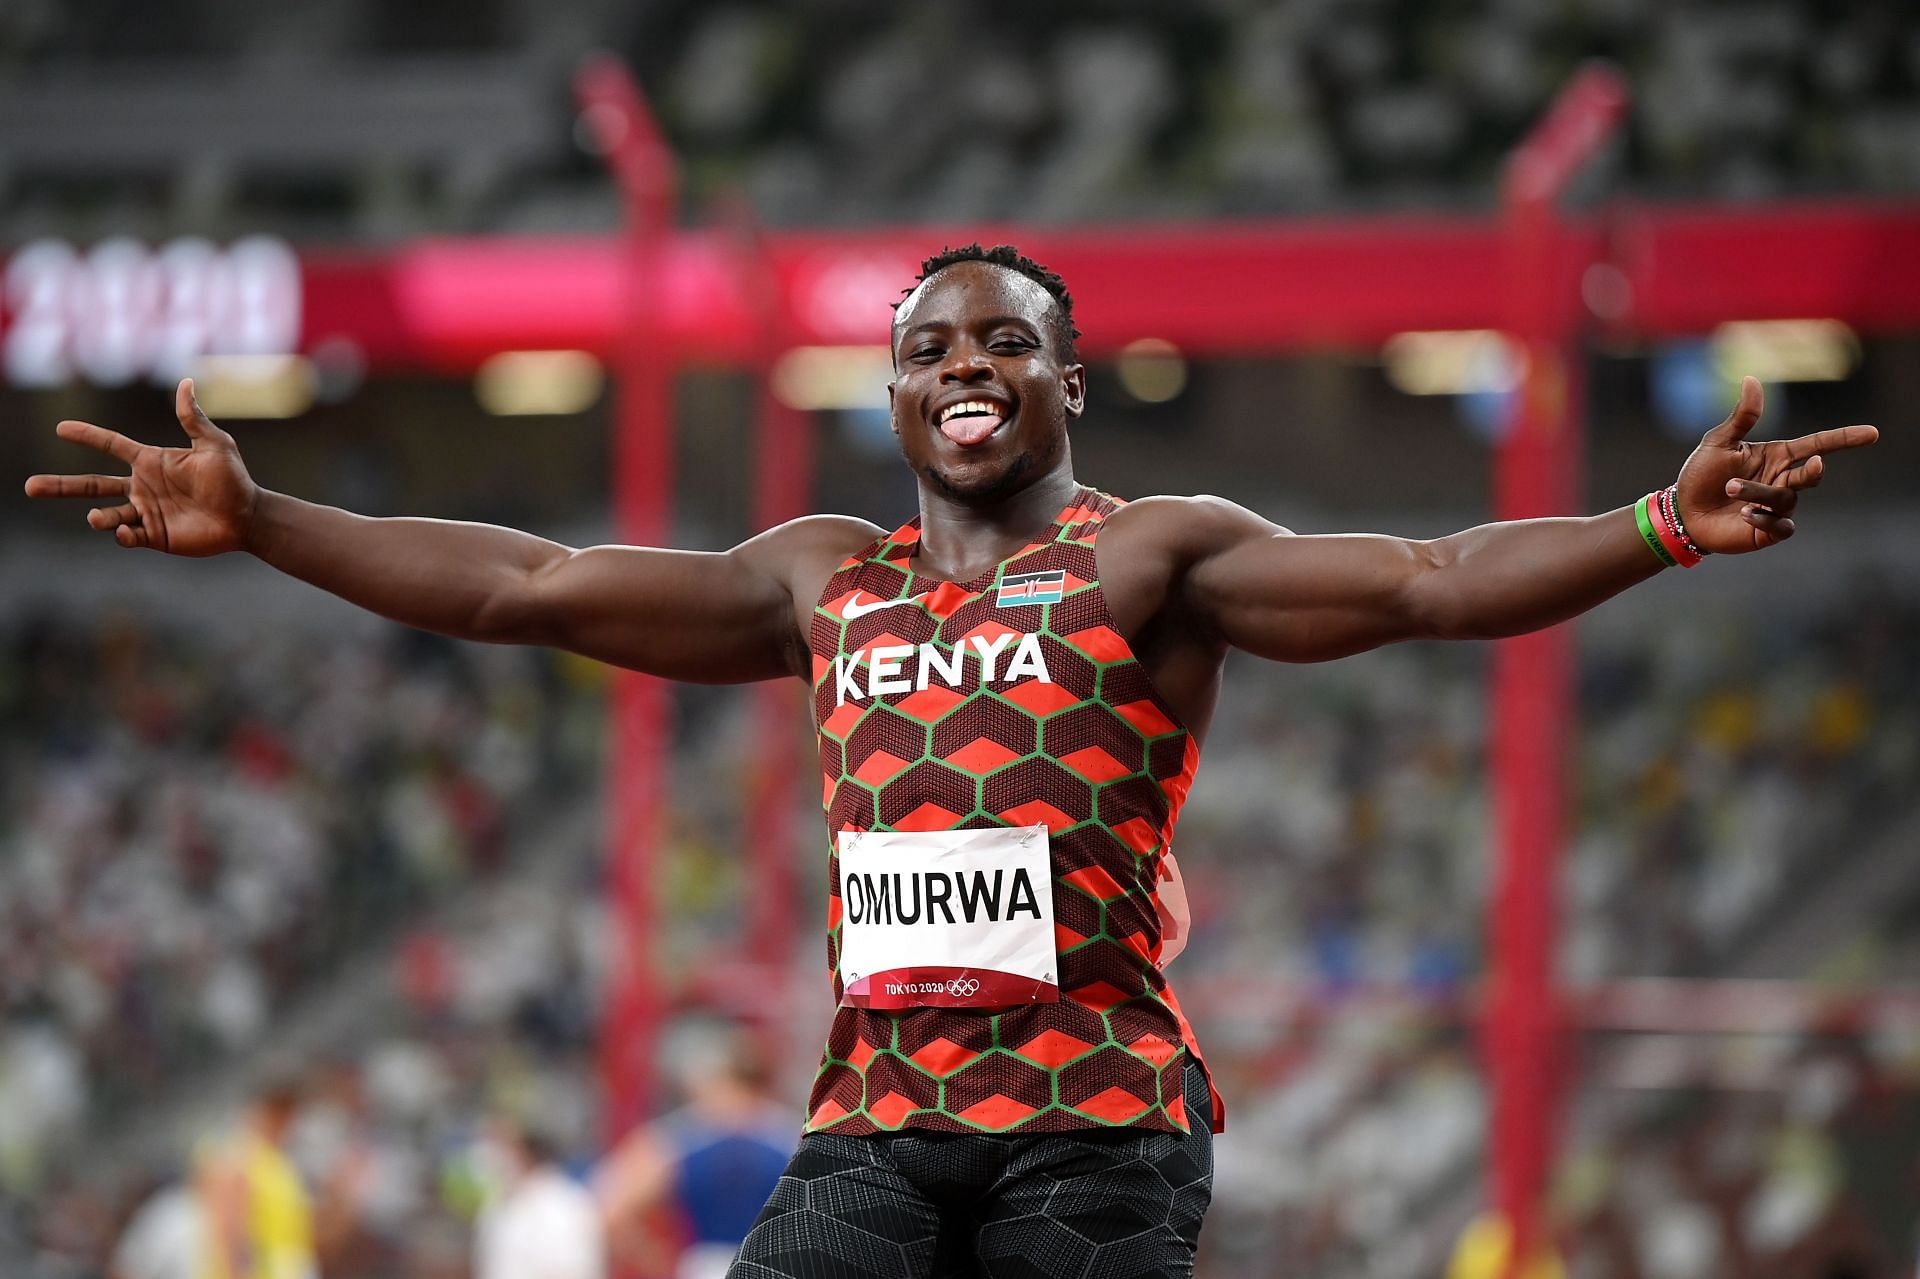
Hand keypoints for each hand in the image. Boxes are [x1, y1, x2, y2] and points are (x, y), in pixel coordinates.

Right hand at [23, 379, 258, 556]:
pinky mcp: (155, 536)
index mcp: (150, 461)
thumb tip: (185, 383)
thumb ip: (193, 419)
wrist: (247, 517)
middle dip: (61, 487)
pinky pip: (129, 536)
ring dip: (97, 516)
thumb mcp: (214, 445)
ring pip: (107, 514)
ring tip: (94, 517)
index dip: (87, 437)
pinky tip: (124, 533)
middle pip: (92, 484)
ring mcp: (146, 512)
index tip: (60, 428)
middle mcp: (142, 486)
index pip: (110, 445)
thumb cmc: (233, 479)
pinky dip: (122, 535)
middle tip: (30, 487)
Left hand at [1672, 376, 1878, 553]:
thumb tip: (1751, 379)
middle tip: (1814, 464)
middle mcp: (1783, 480)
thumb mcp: (1718, 443)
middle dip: (1814, 471)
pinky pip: (1782, 526)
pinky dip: (1765, 519)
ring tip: (1730, 489)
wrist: (1682, 512)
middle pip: (1813, 474)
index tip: (1872, 434)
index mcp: (1777, 456)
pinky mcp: (1769, 531)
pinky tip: (1745, 514)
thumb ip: (1741, 417)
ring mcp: (1778, 507)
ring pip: (1787, 498)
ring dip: (1758, 493)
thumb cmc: (1700, 475)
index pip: (1818, 444)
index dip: (1844, 439)